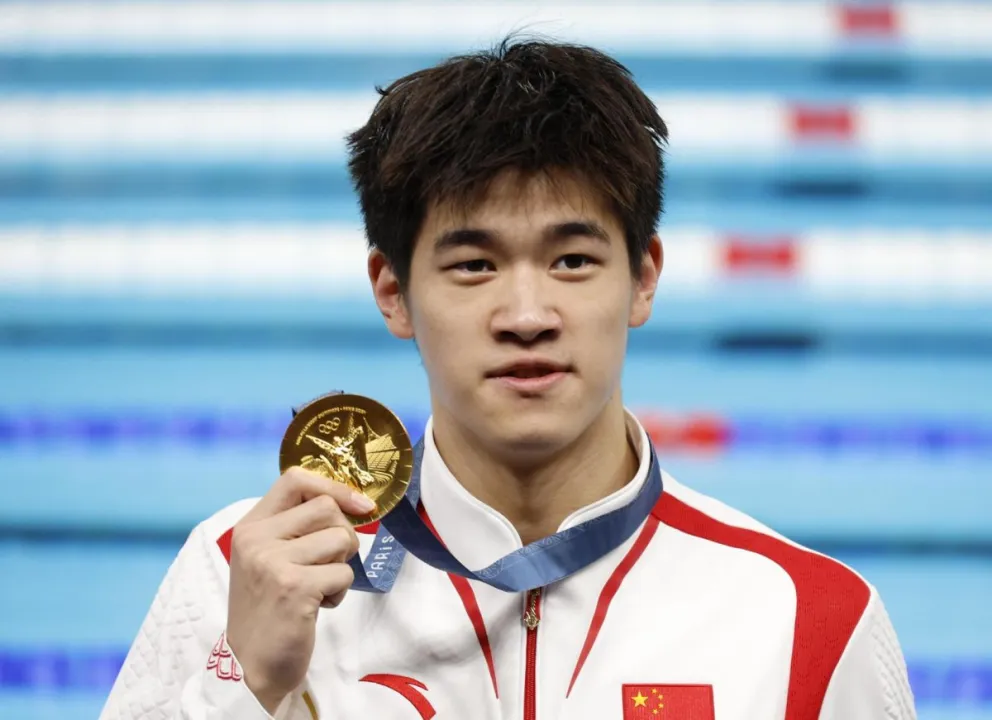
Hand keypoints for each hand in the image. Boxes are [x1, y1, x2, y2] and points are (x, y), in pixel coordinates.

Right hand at [225, 467, 376, 712]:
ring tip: (319, 586)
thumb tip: (355, 502)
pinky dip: (340, 592)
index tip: (360, 504)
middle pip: (326, 507)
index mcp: (250, 526)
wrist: (251, 663)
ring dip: (341, 566)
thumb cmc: (269, 607)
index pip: (294, 478)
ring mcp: (273, 562)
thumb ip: (297, 527)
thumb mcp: (269, 557)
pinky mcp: (294, 588)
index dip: (334, 486)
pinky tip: (318, 606)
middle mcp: (257, 539)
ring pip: (341, 539)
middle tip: (329, 563)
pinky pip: (344, 574)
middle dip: (343, 534)